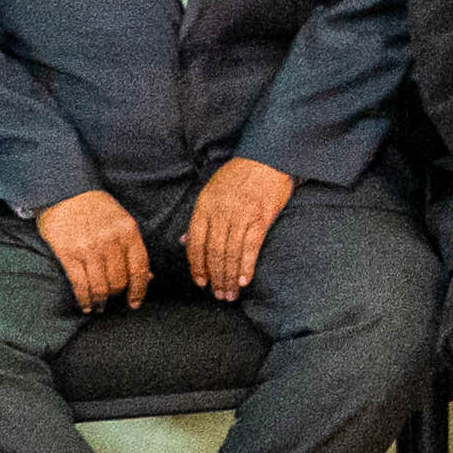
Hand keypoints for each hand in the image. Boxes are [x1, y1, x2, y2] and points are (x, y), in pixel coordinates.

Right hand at [33, 188, 151, 310]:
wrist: (65, 191)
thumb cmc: (96, 208)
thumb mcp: (121, 221)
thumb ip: (133, 248)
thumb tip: (148, 277)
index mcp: (128, 231)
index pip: (139, 268)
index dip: (139, 290)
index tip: (135, 303)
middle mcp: (110, 240)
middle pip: (119, 281)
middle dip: (116, 295)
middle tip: (111, 299)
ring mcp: (89, 248)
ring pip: (100, 286)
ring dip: (100, 301)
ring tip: (99, 306)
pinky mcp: (68, 253)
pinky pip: (80, 284)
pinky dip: (84, 299)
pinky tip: (86, 304)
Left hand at [183, 156, 295, 297]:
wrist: (268, 158)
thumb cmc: (238, 175)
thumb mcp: (211, 190)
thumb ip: (199, 218)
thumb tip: (184, 241)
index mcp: (205, 205)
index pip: (195, 242)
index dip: (197, 265)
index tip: (200, 281)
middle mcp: (221, 211)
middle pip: (214, 252)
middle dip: (215, 277)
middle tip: (218, 295)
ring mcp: (241, 215)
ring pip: (231, 253)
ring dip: (230, 277)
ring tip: (230, 293)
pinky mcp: (261, 218)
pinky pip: (251, 247)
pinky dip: (246, 266)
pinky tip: (244, 280)